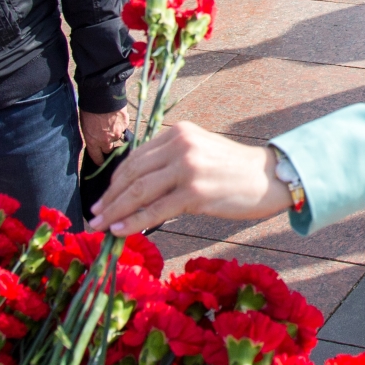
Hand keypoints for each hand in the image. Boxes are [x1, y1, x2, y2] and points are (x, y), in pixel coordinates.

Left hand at [79, 109, 129, 165]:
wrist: (102, 94)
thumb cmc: (89, 108)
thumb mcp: (85, 124)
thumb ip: (91, 135)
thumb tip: (95, 139)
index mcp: (93, 141)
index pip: (97, 157)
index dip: (99, 160)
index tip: (100, 162)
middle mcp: (106, 140)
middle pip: (109, 150)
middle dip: (107, 146)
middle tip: (105, 138)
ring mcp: (117, 133)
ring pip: (117, 138)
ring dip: (114, 133)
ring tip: (110, 122)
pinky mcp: (125, 124)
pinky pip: (123, 127)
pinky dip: (120, 124)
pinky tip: (115, 116)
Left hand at [86, 121, 289, 234]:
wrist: (270, 179)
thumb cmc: (235, 171)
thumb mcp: (200, 153)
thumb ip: (171, 161)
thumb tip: (139, 189)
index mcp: (178, 133)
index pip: (136, 158)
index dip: (116, 181)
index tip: (103, 199)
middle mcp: (180, 145)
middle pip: (133, 174)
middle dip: (110, 198)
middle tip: (94, 216)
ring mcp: (187, 168)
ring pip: (140, 192)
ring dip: (116, 211)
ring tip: (100, 226)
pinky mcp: (195, 192)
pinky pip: (156, 210)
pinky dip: (134, 222)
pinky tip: (120, 231)